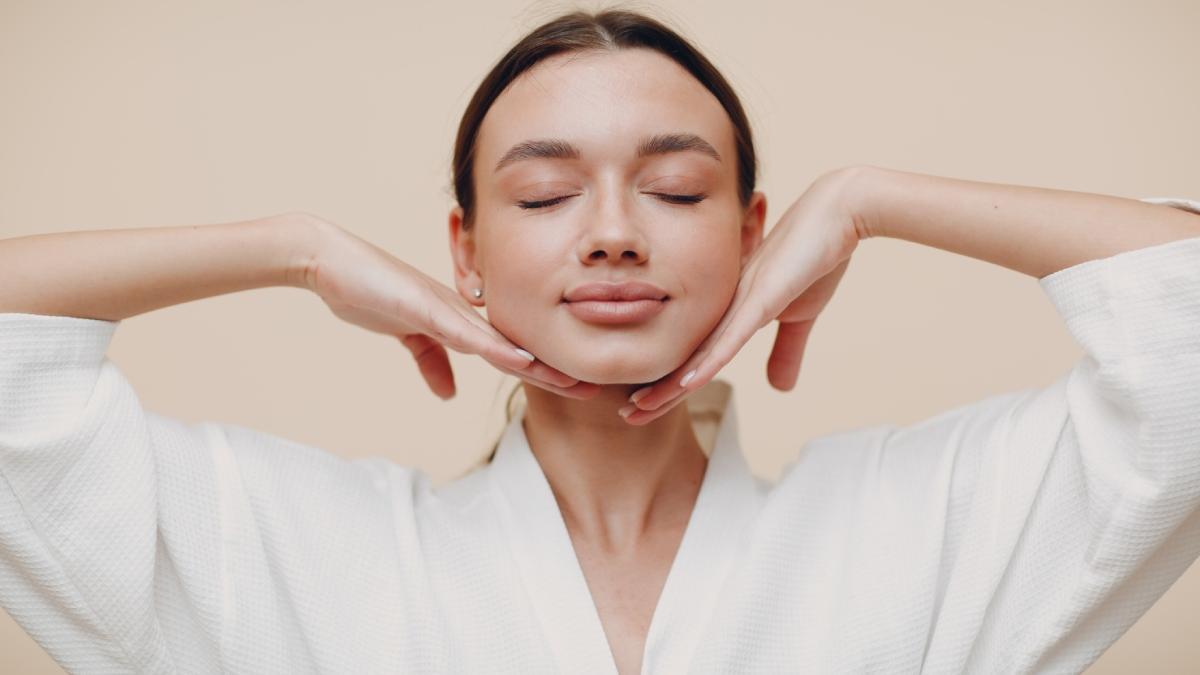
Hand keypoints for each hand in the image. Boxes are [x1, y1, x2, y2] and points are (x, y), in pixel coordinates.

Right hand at [298, 215, 599, 400]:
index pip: (509, 349)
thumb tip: (449, 394)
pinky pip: (466, 333)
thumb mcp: (406, 336)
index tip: (574, 386)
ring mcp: (447, 308)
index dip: (542, 368)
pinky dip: (496, 349)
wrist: (328, 261)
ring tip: (573, 381)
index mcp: (460, 319)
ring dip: (538, 364)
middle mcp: (463, 311)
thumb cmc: (368, 290)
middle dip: (554, 369)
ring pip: (502, 342)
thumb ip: (431, 362)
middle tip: (594, 388)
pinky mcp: (425, 308)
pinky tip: (523, 362)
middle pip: (517, 346)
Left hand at [620, 170, 863, 424]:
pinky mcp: (761, 298)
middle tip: (627, 414)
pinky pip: (730, 337)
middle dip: (657, 389)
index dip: (671, 383)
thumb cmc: (815, 258)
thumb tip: (779, 388)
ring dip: (670, 384)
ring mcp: (740, 302)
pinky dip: (708, 363)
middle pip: (686, 357)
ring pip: (699, 352)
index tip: (645, 407)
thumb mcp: (800, 316)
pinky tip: (685, 384)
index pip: (696, 356)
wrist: (838, 214)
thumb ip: (785, 351)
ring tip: (640, 407)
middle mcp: (725, 307)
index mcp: (731, 312)